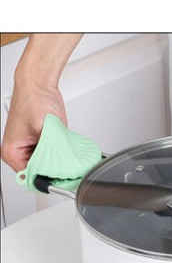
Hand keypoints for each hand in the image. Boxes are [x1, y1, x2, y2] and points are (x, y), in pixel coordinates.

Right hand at [1, 33, 82, 172]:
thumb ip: (52, 148)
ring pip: (49, 165)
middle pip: (40, 172)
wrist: (39, 84)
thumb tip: (60, 163)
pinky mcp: (42, 144)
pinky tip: (67, 147)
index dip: (48, 178)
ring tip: (67, 152)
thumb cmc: (33, 99)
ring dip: (60, 161)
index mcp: (12, 152)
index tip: (62, 177)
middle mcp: (19, 153)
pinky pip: (53, 155)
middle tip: (69, 165)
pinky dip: (61, 154)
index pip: (31, 177)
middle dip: (56, 169)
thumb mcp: (45, 127)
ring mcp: (31, 149)